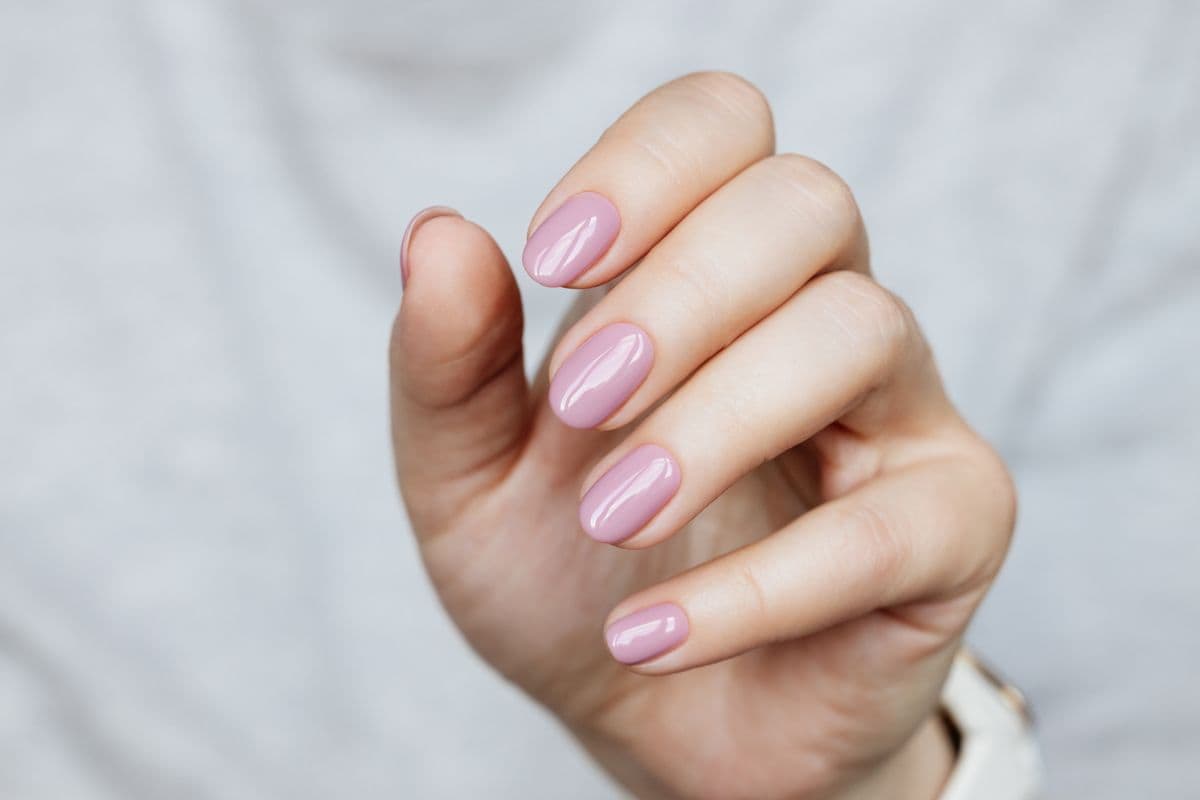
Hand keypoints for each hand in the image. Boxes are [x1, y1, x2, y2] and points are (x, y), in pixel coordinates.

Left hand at [390, 72, 1013, 799]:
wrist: (644, 723)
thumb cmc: (567, 579)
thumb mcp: (472, 477)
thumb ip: (449, 363)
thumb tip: (438, 232)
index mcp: (702, 270)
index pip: (721, 126)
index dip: (647, 166)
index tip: (554, 257)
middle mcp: (817, 311)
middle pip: (804, 204)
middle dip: (680, 294)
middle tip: (583, 408)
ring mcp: (900, 412)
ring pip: (857, 332)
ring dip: (716, 424)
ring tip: (618, 519)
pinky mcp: (947, 527)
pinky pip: (887, 528)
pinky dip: (755, 588)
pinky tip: (649, 636)